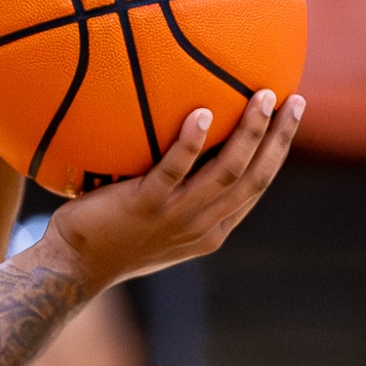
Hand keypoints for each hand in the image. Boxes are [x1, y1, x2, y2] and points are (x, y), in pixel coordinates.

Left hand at [35, 88, 303, 292]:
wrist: (72, 269)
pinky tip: (201, 113)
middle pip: (254, 178)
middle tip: (293, 100)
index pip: (256, 187)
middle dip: (279, 139)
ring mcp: (174, 219)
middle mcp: (200, 227)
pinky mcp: (143, 208)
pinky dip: (190, 143)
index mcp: (211, 230)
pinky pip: (173, 171)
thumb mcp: (158, 221)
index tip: (290, 116)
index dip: (278, 152)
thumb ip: (181, 191)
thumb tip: (193, 138)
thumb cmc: (112, 236)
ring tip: (261, 97)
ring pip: (226, 173)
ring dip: (249, 134)